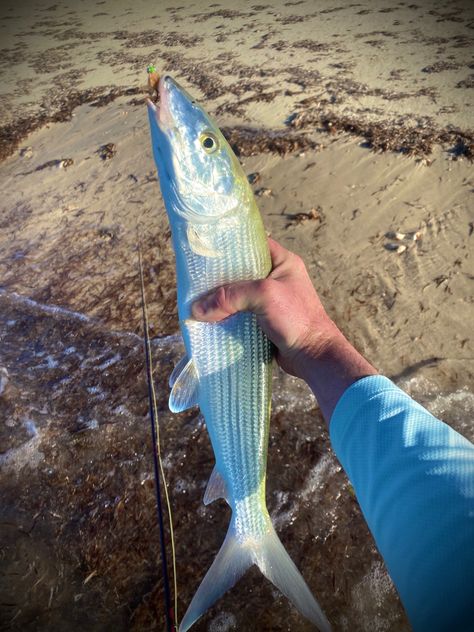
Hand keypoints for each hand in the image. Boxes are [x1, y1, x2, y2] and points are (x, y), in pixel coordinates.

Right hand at [192, 239, 333, 377]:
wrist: (313, 356)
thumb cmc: (296, 318)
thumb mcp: (264, 296)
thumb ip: (230, 296)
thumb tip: (196, 309)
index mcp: (282, 261)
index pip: (252, 244)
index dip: (230, 246)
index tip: (207, 251)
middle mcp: (275, 277)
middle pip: (239, 271)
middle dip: (218, 278)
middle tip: (195, 279)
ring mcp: (269, 300)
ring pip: (237, 294)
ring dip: (220, 300)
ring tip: (196, 300)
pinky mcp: (262, 320)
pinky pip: (239, 313)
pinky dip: (225, 316)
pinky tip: (208, 318)